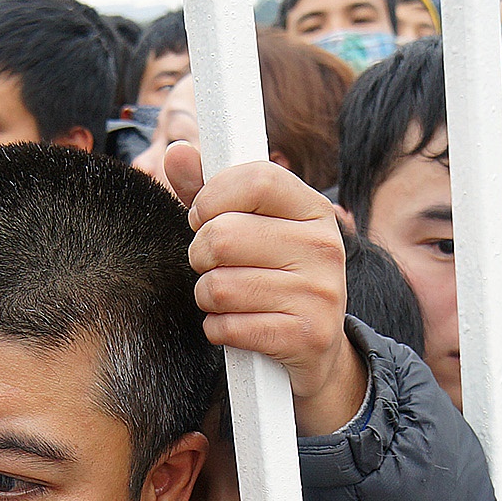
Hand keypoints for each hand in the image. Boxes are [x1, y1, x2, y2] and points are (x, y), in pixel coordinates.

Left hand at [163, 140, 363, 434]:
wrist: (317, 347)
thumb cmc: (273, 277)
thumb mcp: (252, 229)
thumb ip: (211, 192)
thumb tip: (178, 152)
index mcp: (313, 209)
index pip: (256, 179)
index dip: (212, 197)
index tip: (202, 216)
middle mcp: (323, 247)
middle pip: (224, 236)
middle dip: (200, 255)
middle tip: (210, 265)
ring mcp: (319, 293)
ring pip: (220, 286)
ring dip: (207, 297)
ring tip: (225, 299)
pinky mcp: (306, 336)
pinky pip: (229, 327)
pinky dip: (217, 330)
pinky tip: (234, 326)